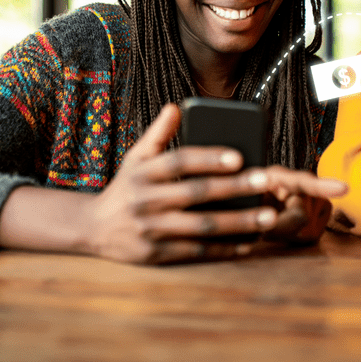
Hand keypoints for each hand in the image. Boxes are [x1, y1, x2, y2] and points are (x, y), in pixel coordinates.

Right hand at [77, 104, 346, 263]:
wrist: (92, 228)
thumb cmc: (126, 187)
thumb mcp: (135, 158)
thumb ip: (158, 134)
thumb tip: (176, 106)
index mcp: (143, 172)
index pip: (179, 161)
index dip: (209, 157)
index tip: (239, 155)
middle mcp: (146, 200)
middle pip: (196, 193)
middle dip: (234, 188)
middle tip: (267, 180)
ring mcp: (151, 229)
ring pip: (202, 226)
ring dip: (238, 222)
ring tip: (268, 216)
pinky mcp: (156, 254)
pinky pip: (197, 251)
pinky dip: (225, 247)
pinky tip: (250, 241)